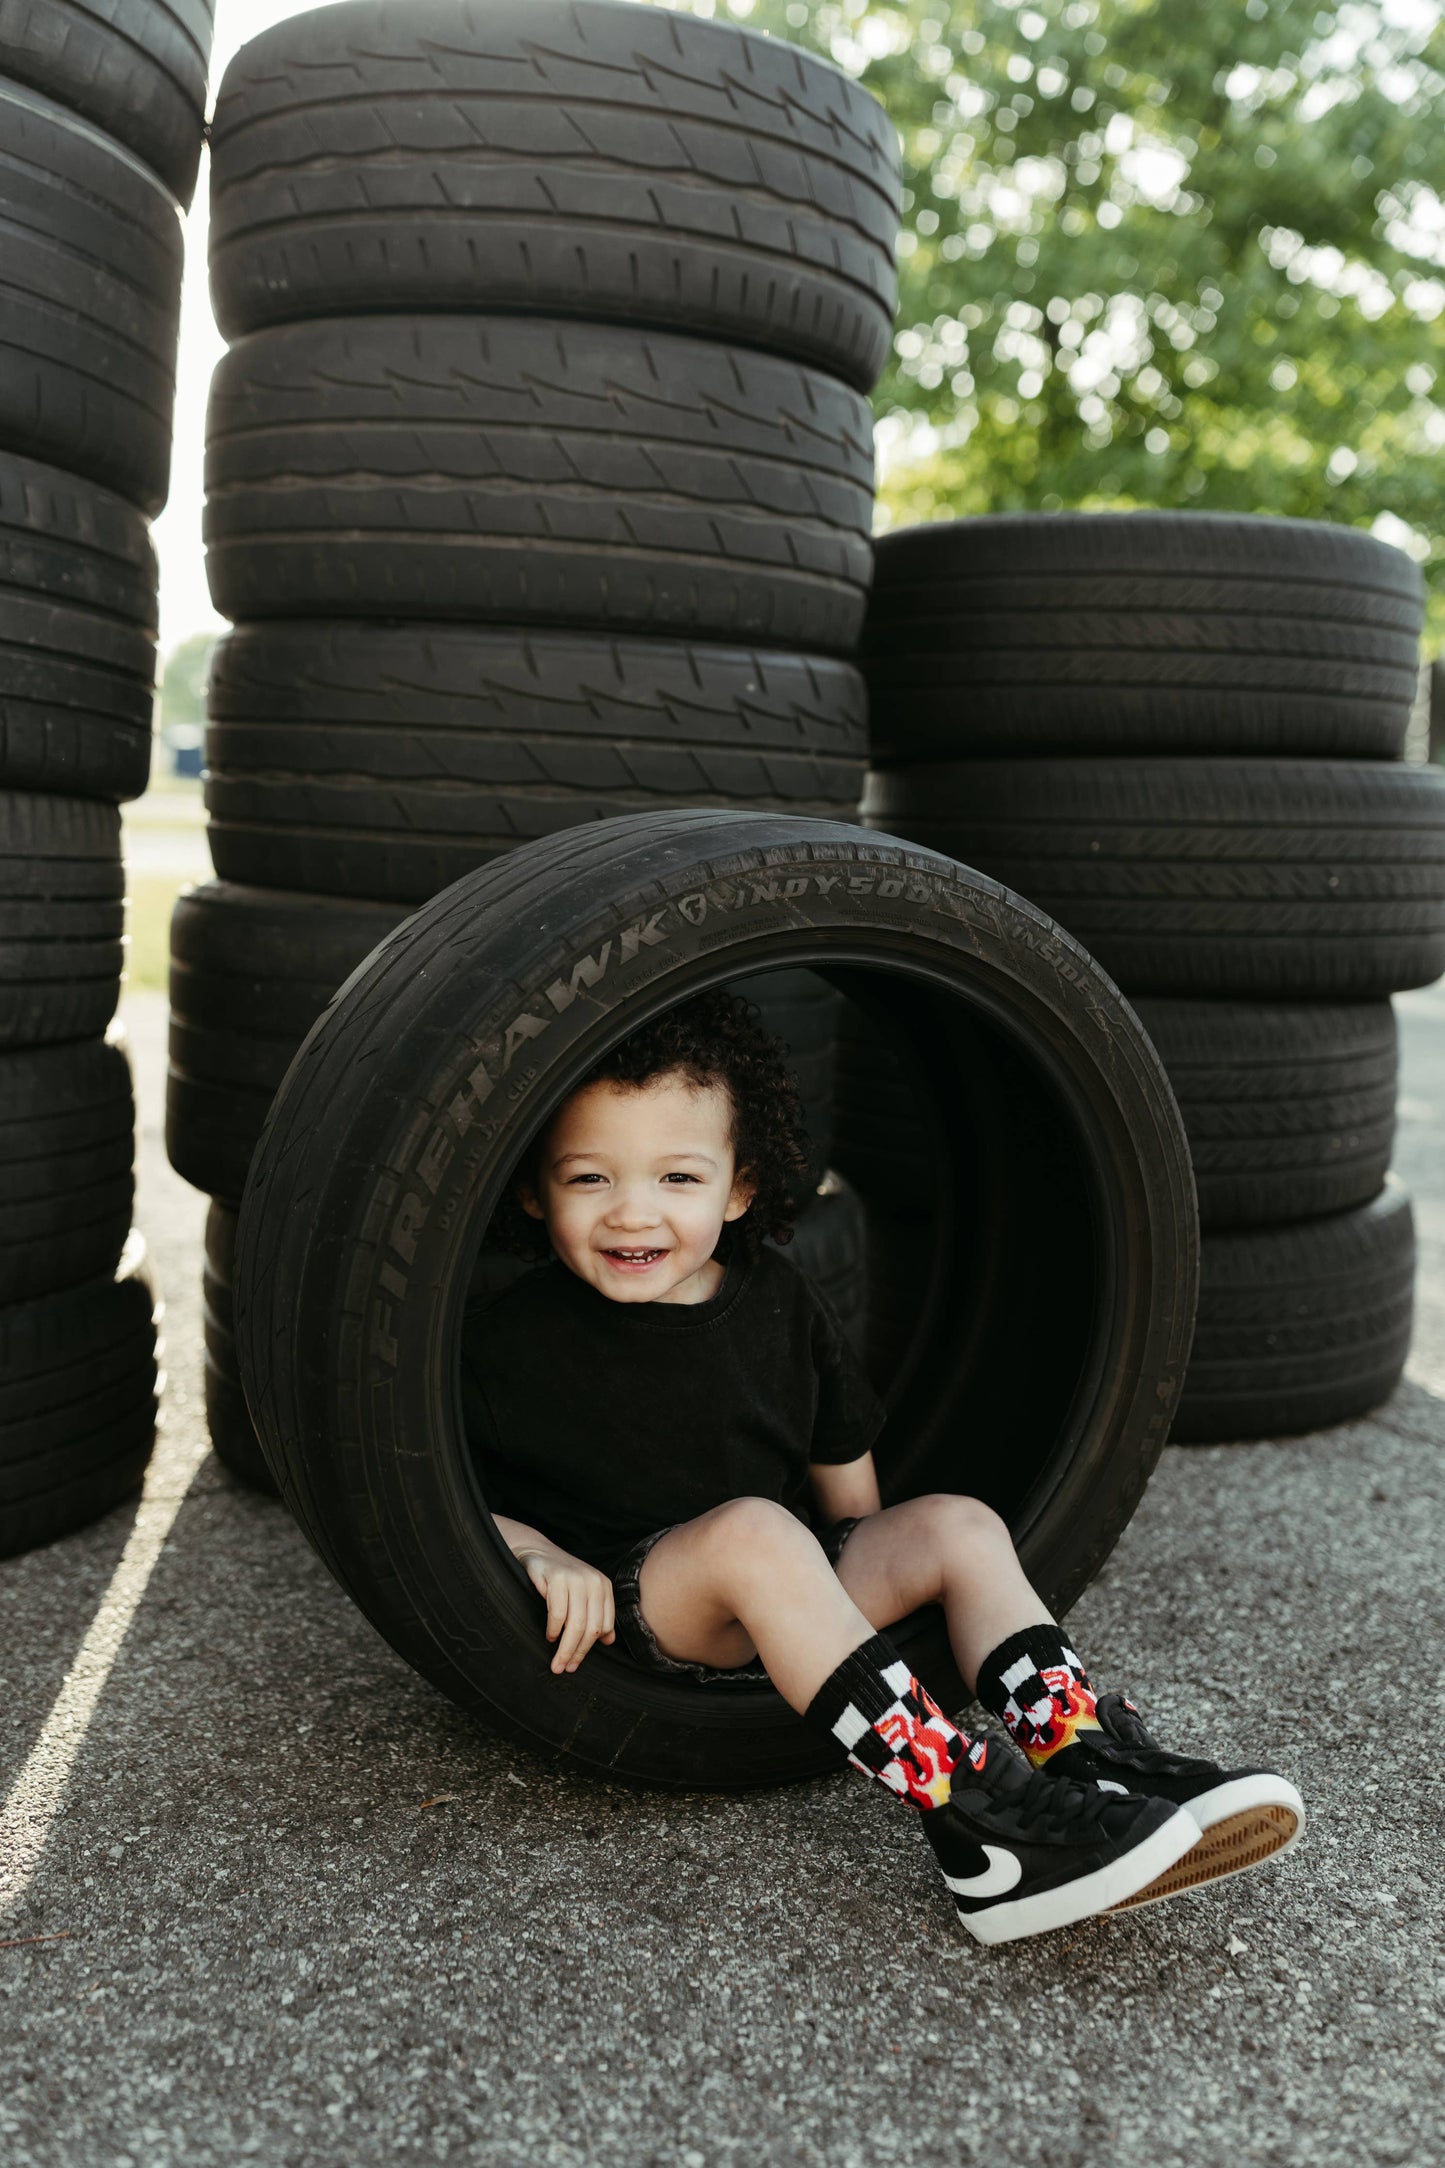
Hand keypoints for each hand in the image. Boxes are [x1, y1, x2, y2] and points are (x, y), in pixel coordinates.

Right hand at [517, 1547, 616, 1674]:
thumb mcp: (583, 1596)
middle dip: (577, 1653)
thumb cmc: (560, 1580)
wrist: (537, 1553)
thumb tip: (608, 1641)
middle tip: (565, 1668)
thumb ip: (597, 1615)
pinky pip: (558, 1613)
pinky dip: (553, 1629)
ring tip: (556, 1661)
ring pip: (575, 1624)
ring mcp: (576, 1578)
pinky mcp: (558, 1578)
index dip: (590, 1648)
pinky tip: (549, 1635)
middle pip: (591, 1627)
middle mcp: (594, 1581)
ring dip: (564, 1648)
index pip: (604, 1626)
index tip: (576, 1662)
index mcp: (604, 1587)